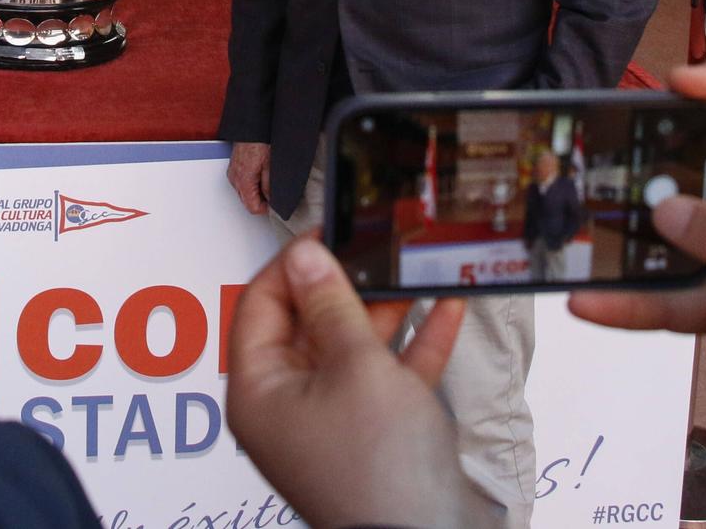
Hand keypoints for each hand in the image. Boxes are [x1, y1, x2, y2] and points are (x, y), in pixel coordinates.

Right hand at [228, 141, 271, 214]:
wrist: (251, 128)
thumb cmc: (260, 142)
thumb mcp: (271, 167)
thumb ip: (270, 187)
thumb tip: (272, 200)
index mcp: (243, 181)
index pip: (253, 208)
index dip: (266, 208)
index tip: (274, 203)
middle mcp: (235, 179)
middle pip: (247, 202)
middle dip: (261, 200)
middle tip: (273, 191)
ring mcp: (233, 173)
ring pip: (244, 193)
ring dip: (255, 191)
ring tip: (266, 179)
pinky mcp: (234, 168)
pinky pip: (241, 183)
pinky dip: (251, 183)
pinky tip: (259, 173)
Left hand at [228, 237, 492, 526]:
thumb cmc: (378, 473)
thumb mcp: (356, 367)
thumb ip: (333, 305)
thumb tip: (306, 257)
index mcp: (259, 390)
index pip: (259, 305)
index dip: (292, 264)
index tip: (328, 233)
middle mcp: (287, 406)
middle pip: (306, 324)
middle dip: (345, 285)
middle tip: (374, 249)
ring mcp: (331, 422)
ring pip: (351, 348)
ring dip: (385, 311)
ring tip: (413, 271)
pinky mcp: (374, 435)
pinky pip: (387, 376)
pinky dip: (413, 346)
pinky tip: (446, 311)